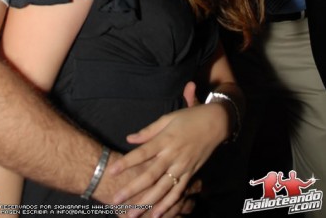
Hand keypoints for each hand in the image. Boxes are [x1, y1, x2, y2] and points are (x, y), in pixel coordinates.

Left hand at [108, 104, 226, 217]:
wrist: (215, 123)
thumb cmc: (189, 118)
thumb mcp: (167, 119)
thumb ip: (148, 131)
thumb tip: (129, 139)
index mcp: (165, 140)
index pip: (142, 153)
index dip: (126, 163)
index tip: (112, 172)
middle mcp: (172, 155)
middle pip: (150, 176)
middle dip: (132, 189)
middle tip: (115, 200)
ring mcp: (182, 167)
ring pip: (162, 189)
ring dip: (146, 203)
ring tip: (132, 214)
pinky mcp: (191, 174)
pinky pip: (178, 192)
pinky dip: (168, 205)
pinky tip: (156, 214)